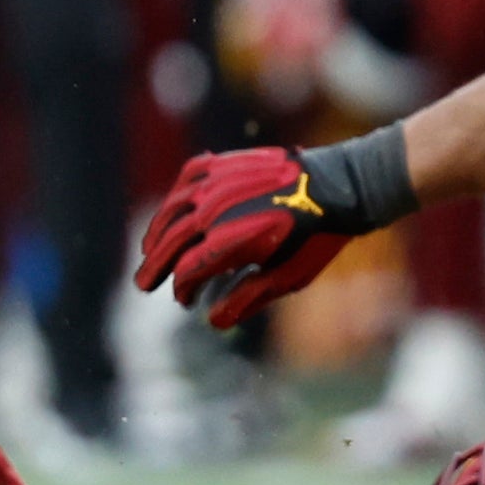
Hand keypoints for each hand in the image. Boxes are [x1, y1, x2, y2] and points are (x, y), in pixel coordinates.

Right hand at [136, 146, 352, 328]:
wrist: (342, 186)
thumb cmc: (317, 237)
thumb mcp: (287, 278)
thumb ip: (247, 299)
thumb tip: (212, 321)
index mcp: (229, 242)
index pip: (187, 271)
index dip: (182, 290)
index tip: (186, 301)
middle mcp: (217, 211)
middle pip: (171, 241)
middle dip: (154, 266)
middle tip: (143, 284)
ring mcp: (220, 183)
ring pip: (174, 208)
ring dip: (157, 230)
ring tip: (149, 248)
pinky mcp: (228, 163)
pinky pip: (191, 174)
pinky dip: (178, 191)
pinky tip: (174, 206)